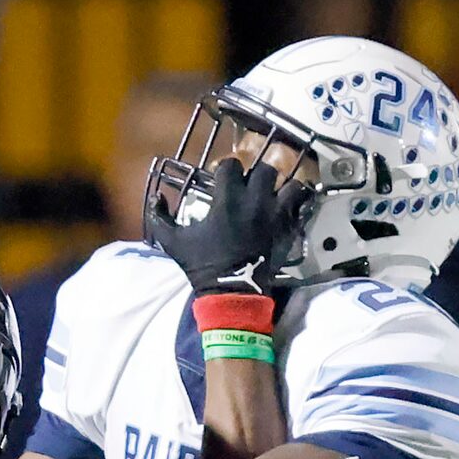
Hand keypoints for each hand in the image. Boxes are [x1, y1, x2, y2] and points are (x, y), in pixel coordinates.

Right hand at [146, 158, 312, 296]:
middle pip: (264, 169)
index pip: (231, 164)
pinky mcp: (287, 230)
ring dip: (282, 188)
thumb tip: (156, 197)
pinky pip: (301, 208)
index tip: (224, 181)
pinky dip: (298, 205)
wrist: (232, 293)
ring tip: (275, 196)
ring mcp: (274, 215)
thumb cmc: (202, 267)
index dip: (227, 170)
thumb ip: (160, 218)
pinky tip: (290, 210)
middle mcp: (253, 201)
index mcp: (227, 199)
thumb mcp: (174, 243)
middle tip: (251, 188)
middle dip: (257, 175)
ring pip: (289, 185)